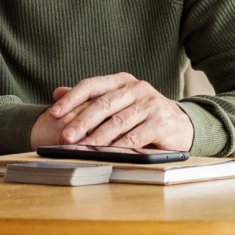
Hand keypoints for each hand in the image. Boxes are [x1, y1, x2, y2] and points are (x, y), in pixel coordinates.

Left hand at [31, 72, 194, 150]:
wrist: (181, 124)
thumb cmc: (143, 114)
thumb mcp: (118, 101)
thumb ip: (90, 97)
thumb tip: (57, 92)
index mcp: (122, 81)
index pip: (92, 85)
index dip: (71, 99)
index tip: (54, 113)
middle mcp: (136, 88)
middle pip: (104, 104)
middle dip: (82, 121)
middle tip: (65, 136)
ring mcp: (150, 104)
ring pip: (118, 121)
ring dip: (98, 137)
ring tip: (83, 148)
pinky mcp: (161, 122)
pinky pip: (135, 136)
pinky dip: (119, 146)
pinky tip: (107, 153)